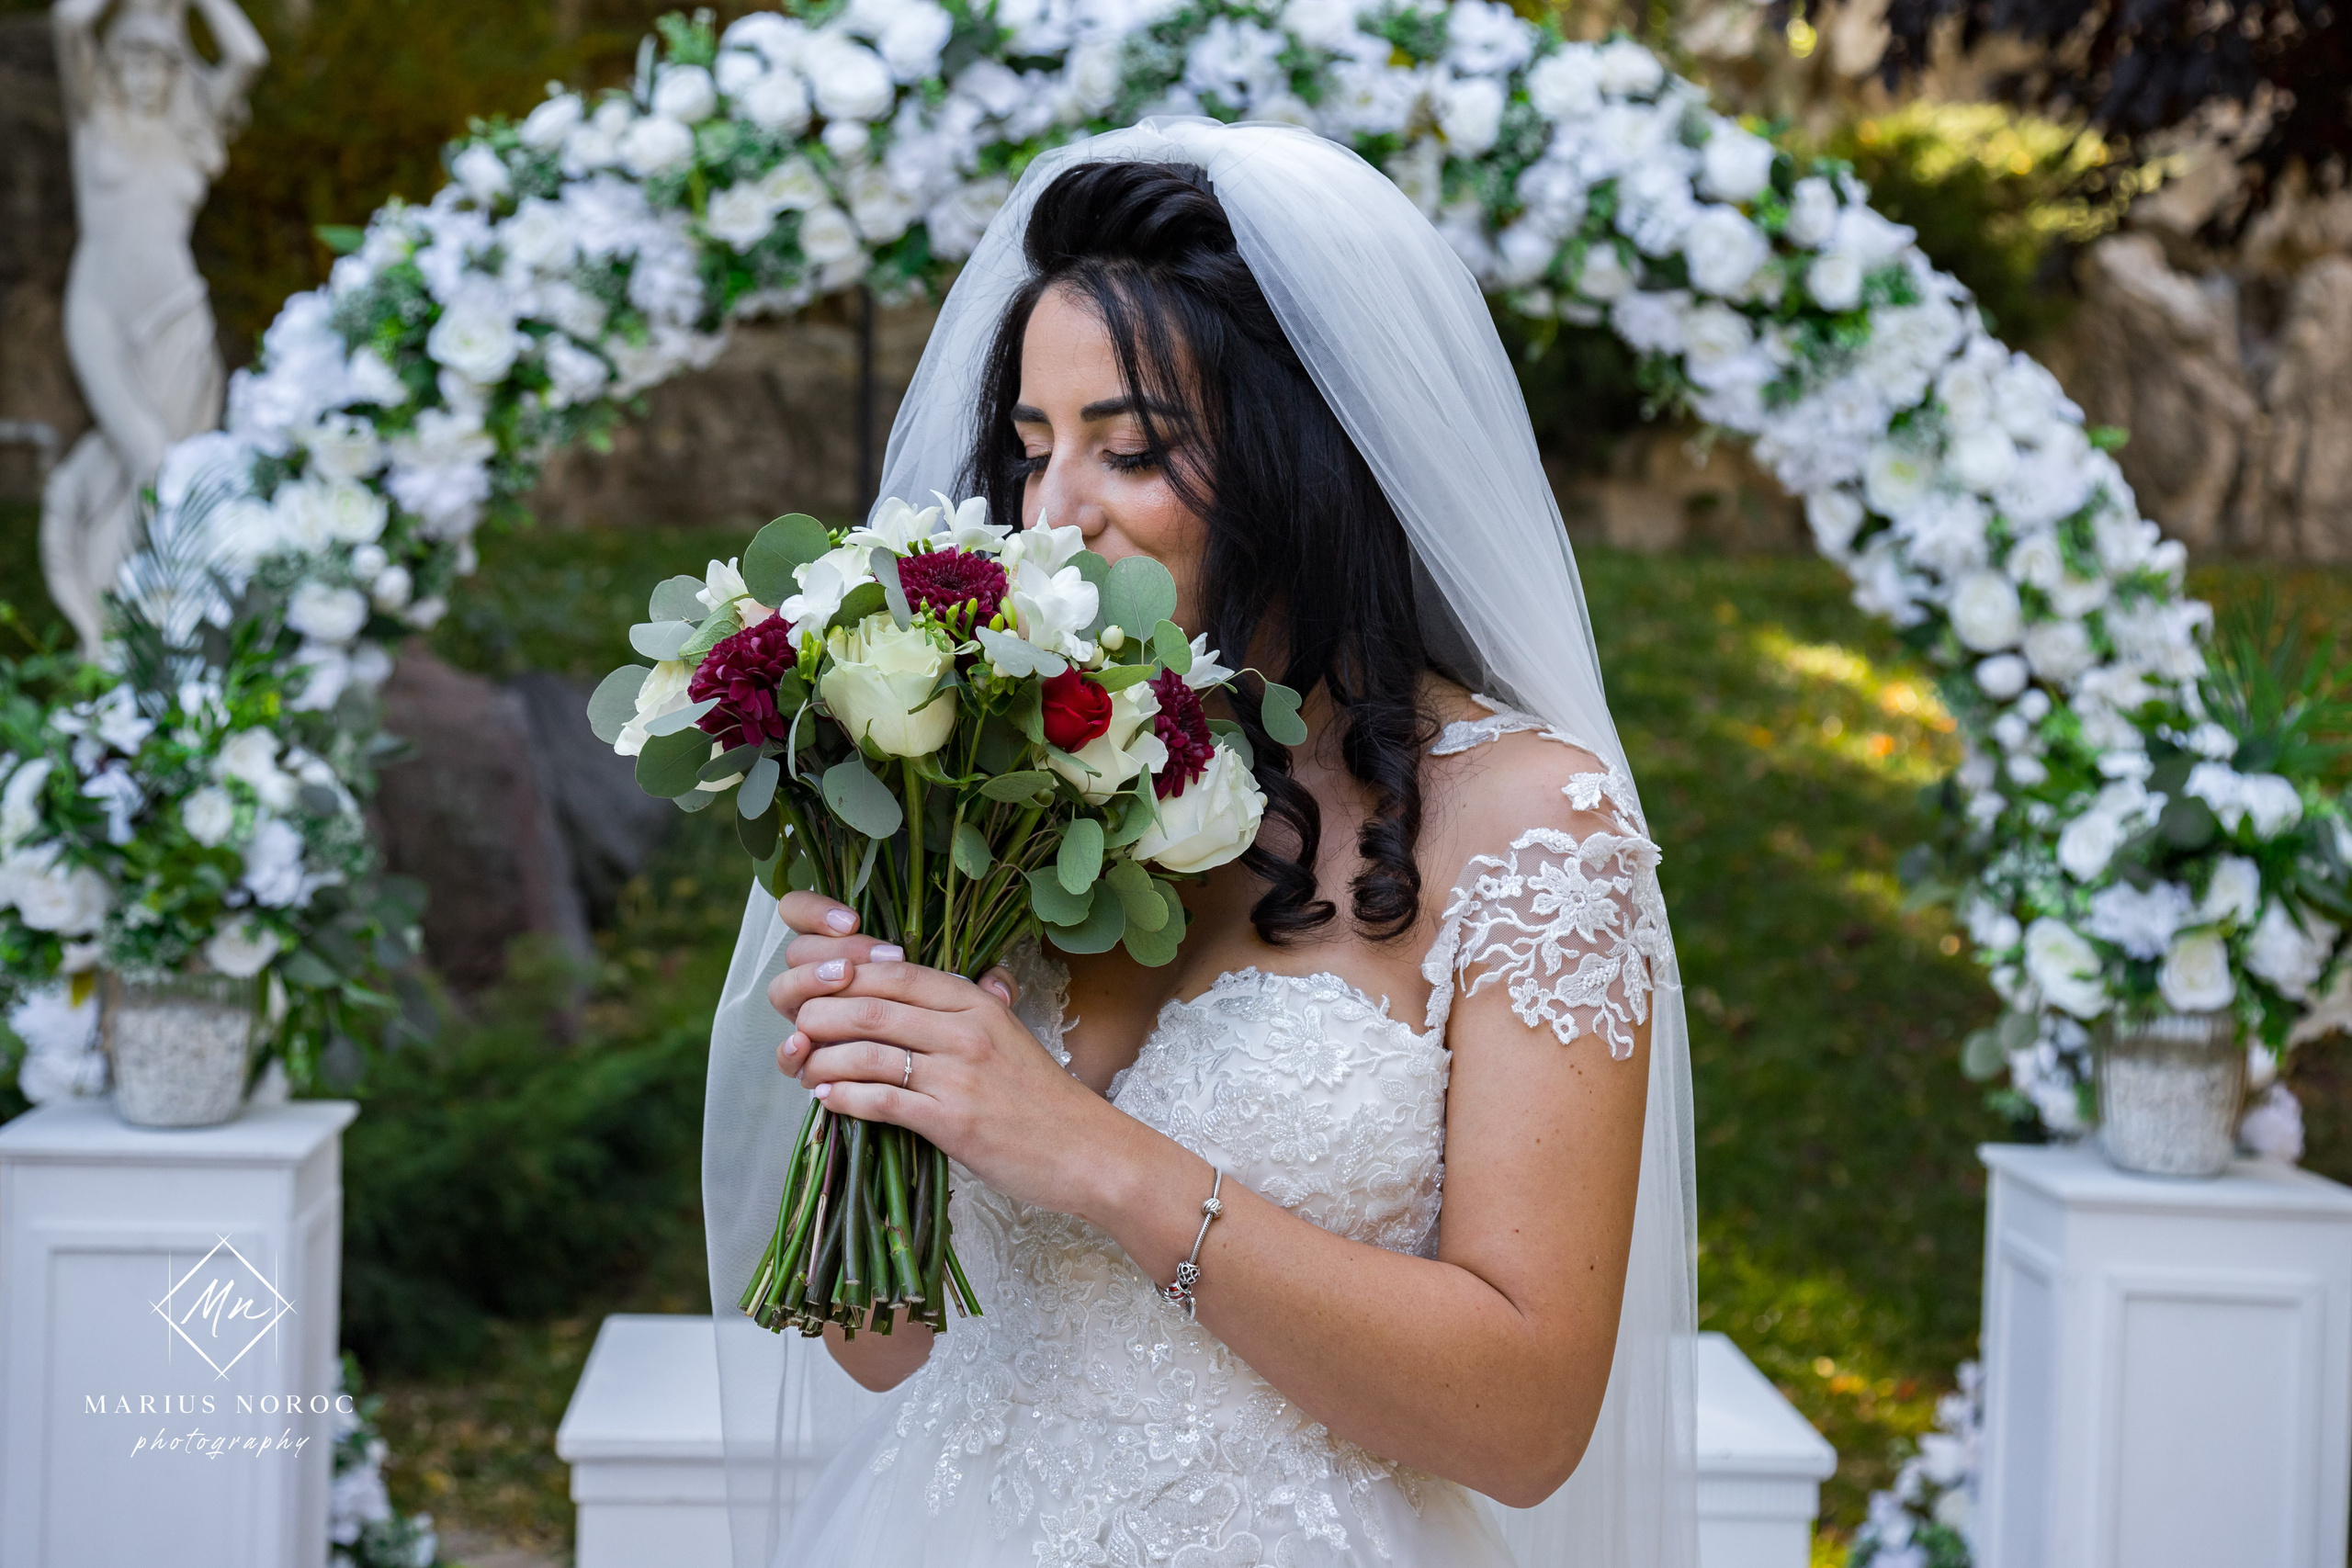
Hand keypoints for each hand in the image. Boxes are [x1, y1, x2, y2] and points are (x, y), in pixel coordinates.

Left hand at [765, 893, 1119, 1218]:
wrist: (1086, 1150)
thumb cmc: (1042, 1098)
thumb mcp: (1009, 1033)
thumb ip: (971, 1004)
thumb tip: (944, 980)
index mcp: (974, 1000)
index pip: (891, 971)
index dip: (841, 974)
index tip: (812, 990)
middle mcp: (965, 1028)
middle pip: (868, 1006)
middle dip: (818, 1015)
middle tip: (796, 1030)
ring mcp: (959, 1073)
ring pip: (866, 1051)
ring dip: (821, 1060)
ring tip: (804, 1068)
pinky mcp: (952, 1120)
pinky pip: (880, 1100)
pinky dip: (843, 1098)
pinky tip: (826, 1100)